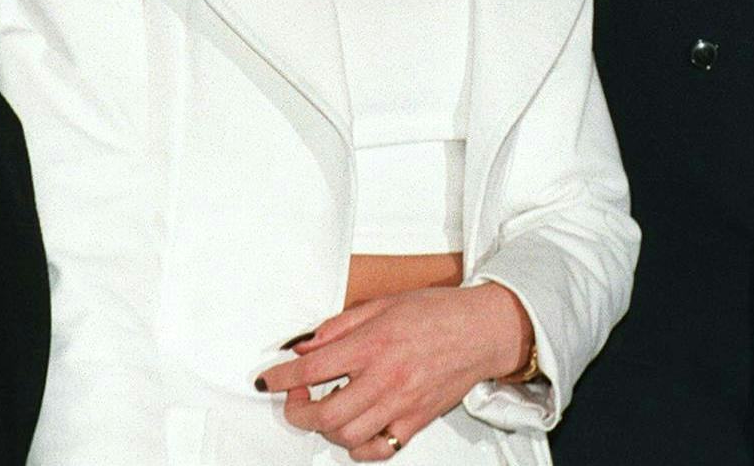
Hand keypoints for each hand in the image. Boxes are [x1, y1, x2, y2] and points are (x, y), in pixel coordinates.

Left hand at [257, 282, 532, 460]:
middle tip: (295, 398)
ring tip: (327, 409)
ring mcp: (401, 404)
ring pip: (347, 436)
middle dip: (297, 411)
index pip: (313, 368)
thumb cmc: (438, 312)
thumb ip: (340, 326)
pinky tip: (356, 429)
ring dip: (327, 427)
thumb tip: (304, 344)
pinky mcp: (416, 421)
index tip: (270, 379)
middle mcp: (385, 378)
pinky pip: (378, 449)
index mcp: (374, 343)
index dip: (282, 377)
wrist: (483, 330)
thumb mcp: (383, 303)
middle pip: (324, 414)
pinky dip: (359, 446)